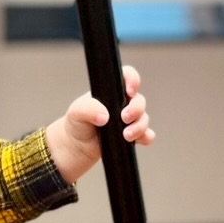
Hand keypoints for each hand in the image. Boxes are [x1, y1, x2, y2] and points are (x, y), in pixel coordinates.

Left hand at [46, 65, 154, 183]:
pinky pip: (146, 135)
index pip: (128, 77)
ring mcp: (129, 120)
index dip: (133, 80)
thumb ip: (88, 109)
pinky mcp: (132, 135)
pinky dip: (146, 137)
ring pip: (144, 118)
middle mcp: (123, 103)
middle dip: (136, 109)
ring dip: (139, 126)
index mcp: (112, 91)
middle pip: (139, 100)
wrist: (77, 145)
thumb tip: (104, 116)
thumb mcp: (76, 112)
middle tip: (124, 118)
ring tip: (126, 135)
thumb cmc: (77, 123)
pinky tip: (140, 140)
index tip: (129, 91)